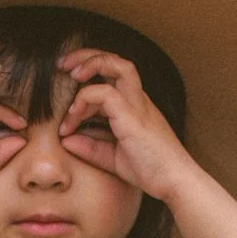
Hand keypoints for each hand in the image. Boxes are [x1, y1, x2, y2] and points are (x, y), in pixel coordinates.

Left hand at [57, 50, 199, 203]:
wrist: (174, 182)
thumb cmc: (150, 170)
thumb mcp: (113, 158)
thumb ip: (90, 148)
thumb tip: (66, 140)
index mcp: (134, 105)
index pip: (111, 74)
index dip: (87, 75)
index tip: (66, 89)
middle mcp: (137, 99)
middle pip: (115, 59)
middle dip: (87, 55)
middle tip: (62, 65)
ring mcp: (137, 105)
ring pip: (116, 65)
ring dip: (89, 64)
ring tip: (70, 75)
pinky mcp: (133, 116)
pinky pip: (105, 93)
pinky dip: (85, 99)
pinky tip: (74, 116)